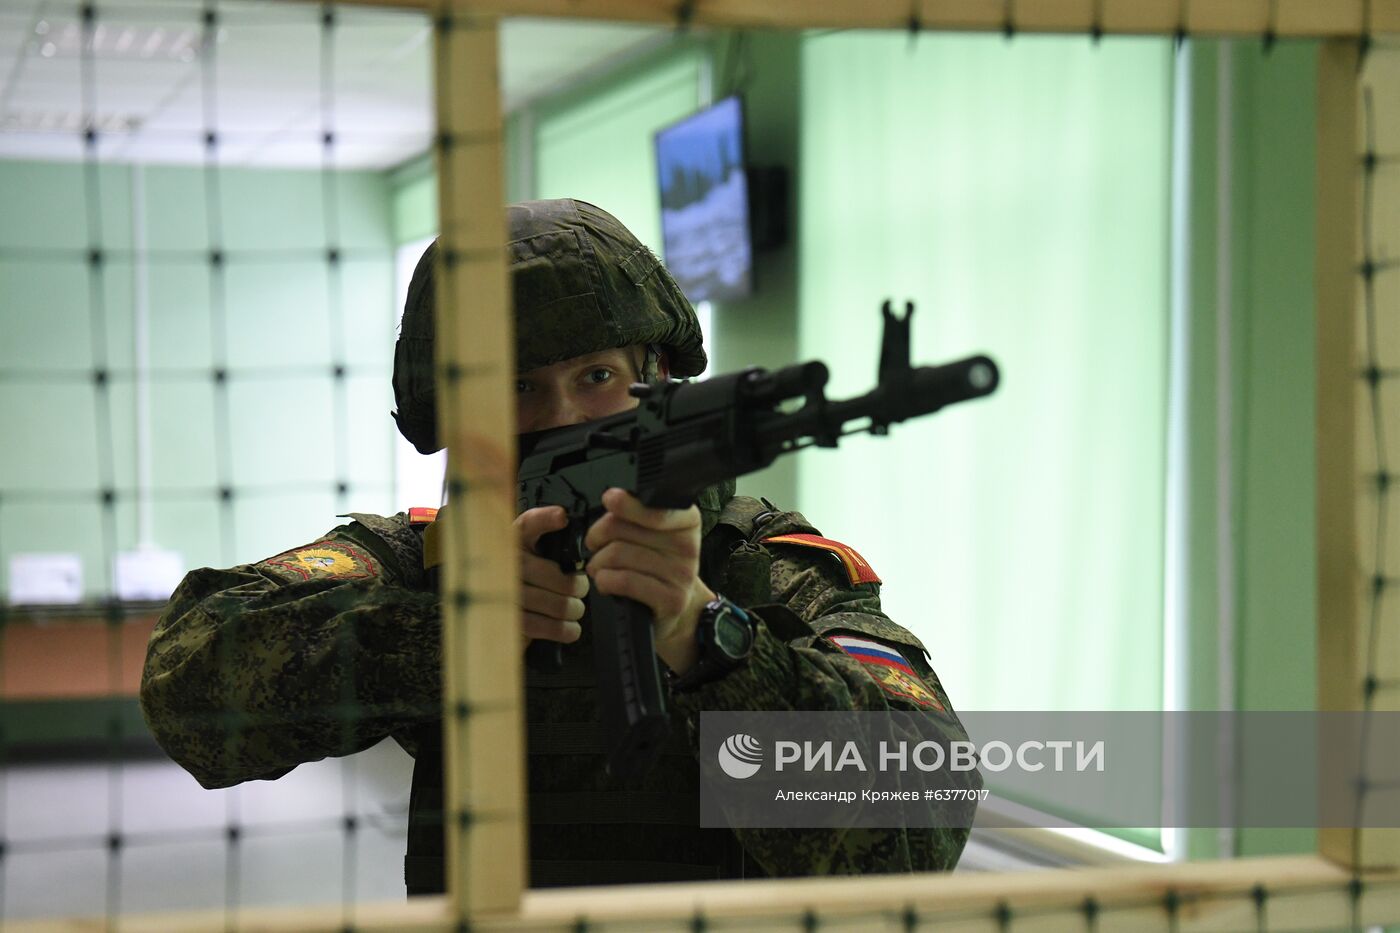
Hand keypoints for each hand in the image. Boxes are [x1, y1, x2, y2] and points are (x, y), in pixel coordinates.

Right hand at [516, 506, 588, 650]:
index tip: (561, 518)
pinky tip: (570, 628)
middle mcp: (506, 565)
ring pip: (557, 604)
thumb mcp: (536, 557)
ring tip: (574, 609)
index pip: (527, 525)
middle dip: (578, 587)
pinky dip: (565, 630)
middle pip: (558, 576)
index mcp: (514, 543)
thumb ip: (555, 546)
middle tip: (579, 590)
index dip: (544, 519)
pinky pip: (546, 626)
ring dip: (574, 610)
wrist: (499, 616)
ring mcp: (506, 594)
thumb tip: (579, 552)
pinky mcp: (510, 621)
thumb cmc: (528, 583)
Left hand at [583, 488, 713, 672]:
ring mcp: (681, 574)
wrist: (678, 607)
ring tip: (598, 566)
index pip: (653, 508)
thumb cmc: (657, 566)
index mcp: (687, 521)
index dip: (626, 504)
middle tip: (595, 543)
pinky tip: (605, 582)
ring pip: (619, 554)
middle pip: (624, 529)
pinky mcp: (671, 599)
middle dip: (598, 535)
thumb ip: (635, 515)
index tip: (610, 499)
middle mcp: (688, 546)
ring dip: (598, 562)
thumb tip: (612, 500)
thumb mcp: (652, 534)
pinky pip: (625, 581)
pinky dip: (605, 580)